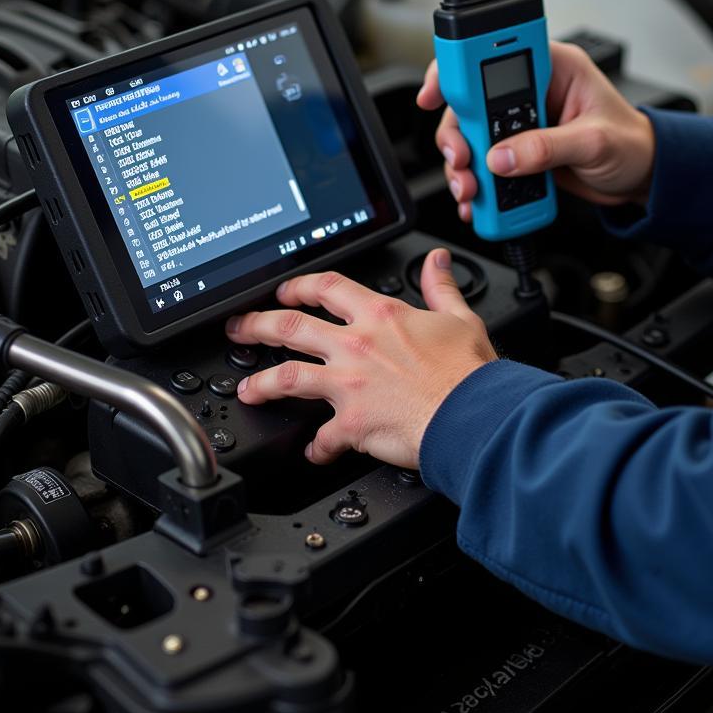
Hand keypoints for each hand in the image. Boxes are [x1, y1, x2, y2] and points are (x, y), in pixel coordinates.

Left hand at [226, 249, 496, 468]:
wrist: (472, 415)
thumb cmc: (468, 373)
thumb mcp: (459, 316)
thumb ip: (440, 286)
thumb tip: (436, 260)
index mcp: (381, 316)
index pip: (327, 288)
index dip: (299, 286)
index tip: (285, 291)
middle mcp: (357, 345)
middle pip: (290, 326)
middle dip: (257, 324)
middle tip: (240, 328)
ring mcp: (348, 384)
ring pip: (286, 377)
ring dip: (260, 384)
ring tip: (246, 389)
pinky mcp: (351, 423)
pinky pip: (321, 438)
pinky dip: (315, 448)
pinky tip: (312, 452)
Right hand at [417, 42, 655, 221]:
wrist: (642, 177)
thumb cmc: (631, 144)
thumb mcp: (595, 143)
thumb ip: (548, 148)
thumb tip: (504, 158)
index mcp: (552, 66)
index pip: (493, 52)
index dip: (458, 67)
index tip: (437, 94)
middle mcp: (531, 90)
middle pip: (471, 102)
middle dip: (457, 134)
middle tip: (462, 160)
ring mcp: (521, 122)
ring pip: (470, 137)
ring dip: (463, 166)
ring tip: (471, 190)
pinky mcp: (518, 151)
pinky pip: (484, 163)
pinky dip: (476, 184)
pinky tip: (478, 200)